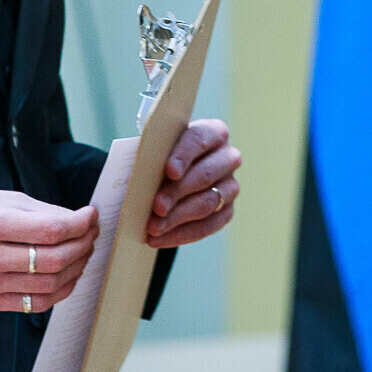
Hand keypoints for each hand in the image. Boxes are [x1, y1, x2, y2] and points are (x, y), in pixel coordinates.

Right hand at [0, 187, 97, 311]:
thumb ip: (37, 209)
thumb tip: (75, 220)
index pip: (51, 230)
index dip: (81, 224)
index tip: (91, 216)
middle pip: (55, 258)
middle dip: (84, 244)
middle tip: (91, 233)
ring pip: (50, 284)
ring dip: (77, 267)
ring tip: (83, 251)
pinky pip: (35, 303)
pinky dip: (60, 290)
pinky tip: (68, 275)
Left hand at [146, 118, 240, 246]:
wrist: (168, 176)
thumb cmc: (159, 158)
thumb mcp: (155, 151)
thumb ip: (151, 158)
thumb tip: (140, 178)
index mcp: (213, 132)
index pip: (199, 140)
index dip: (184, 156)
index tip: (169, 172)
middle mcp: (228, 157)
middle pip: (205, 175)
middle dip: (178, 192)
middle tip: (156, 208)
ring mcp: (231, 185)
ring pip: (207, 202)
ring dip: (178, 217)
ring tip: (153, 227)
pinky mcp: (227, 210)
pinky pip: (209, 225)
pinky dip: (182, 234)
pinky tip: (161, 238)